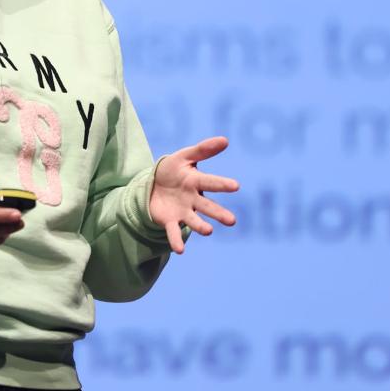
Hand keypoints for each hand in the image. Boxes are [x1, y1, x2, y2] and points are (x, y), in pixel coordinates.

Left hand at [148, 136, 239, 253]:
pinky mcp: (170, 221)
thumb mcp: (184, 156)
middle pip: (208, 206)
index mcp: (197, 182)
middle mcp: (194, 199)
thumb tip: (225, 140)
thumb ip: (202, 150)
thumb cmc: (173, 170)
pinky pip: (174, 232)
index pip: (211, 182)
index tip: (235, 186)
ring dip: (201, 226)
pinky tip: (180, 250)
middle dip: (219, 213)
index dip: (222, 184)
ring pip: (194, 221)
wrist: (153, 185)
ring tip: (208, 231)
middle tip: (232, 220)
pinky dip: (177, 240)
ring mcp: (183, 211)